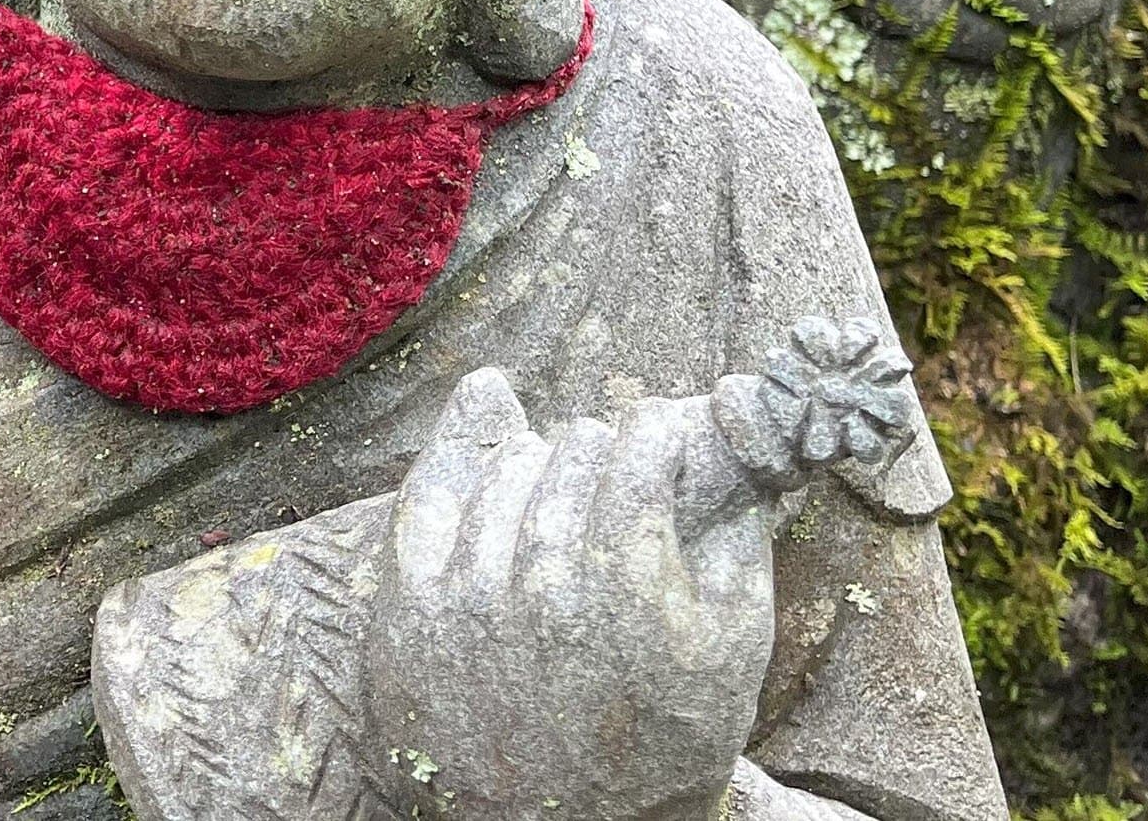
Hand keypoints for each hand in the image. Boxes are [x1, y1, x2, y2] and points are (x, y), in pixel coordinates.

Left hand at [362, 327, 910, 820]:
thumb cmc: (663, 739)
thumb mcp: (734, 645)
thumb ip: (738, 530)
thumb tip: (728, 428)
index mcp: (630, 580)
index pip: (640, 440)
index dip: (658, 440)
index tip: (660, 451)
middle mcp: (542, 576)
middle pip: (576, 445)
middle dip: (605, 457)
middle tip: (614, 490)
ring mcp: (468, 589)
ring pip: (510, 458)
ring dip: (541, 462)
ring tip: (561, 497)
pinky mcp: (409, 606)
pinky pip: (431, 486)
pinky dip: (461, 443)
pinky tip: (487, 408)